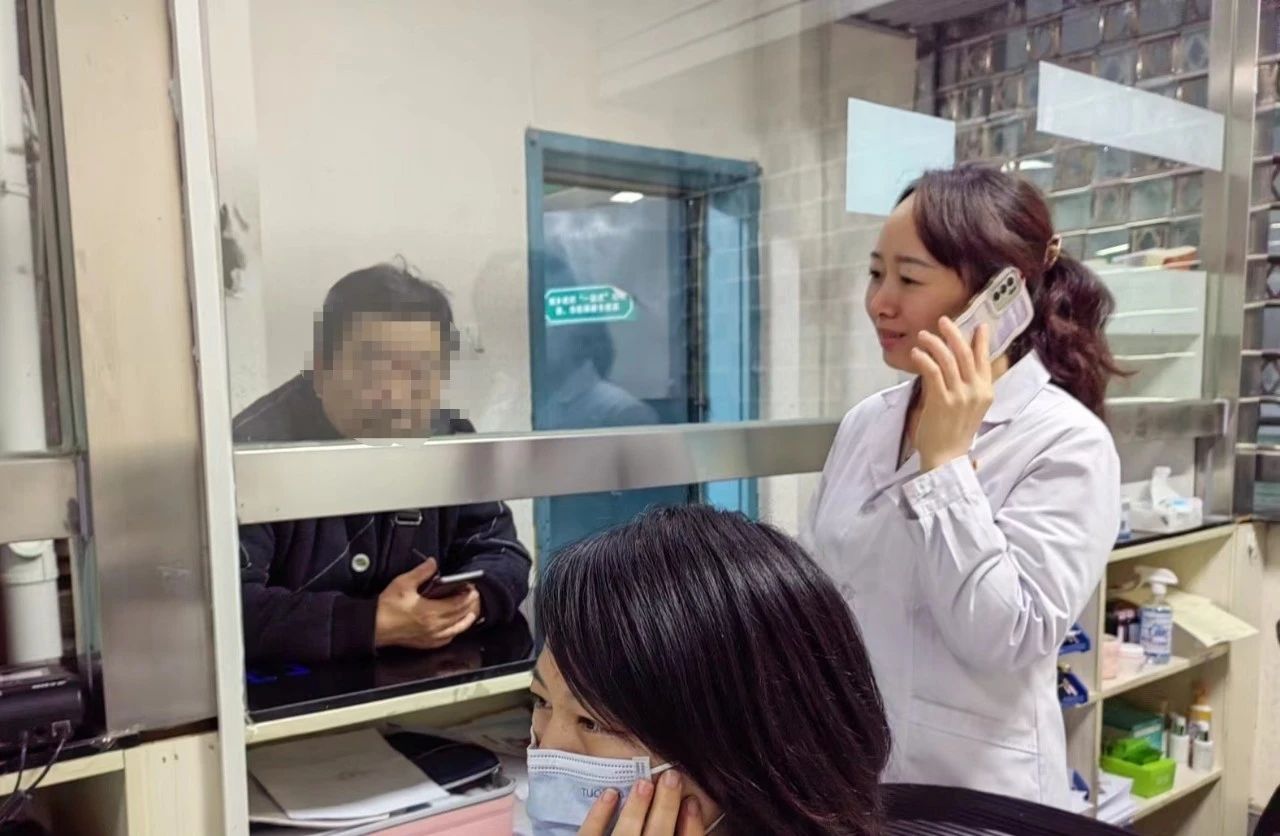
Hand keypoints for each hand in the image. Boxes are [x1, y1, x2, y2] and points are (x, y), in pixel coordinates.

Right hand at [374, 558, 480, 649]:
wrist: (374, 626)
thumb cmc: (386, 607)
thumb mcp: (403, 583)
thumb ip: (421, 572)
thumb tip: (433, 563)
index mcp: (431, 612)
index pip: (458, 604)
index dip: (468, 595)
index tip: (471, 588)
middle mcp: (434, 626)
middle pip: (460, 616)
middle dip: (470, 605)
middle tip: (474, 596)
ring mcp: (431, 637)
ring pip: (456, 630)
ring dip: (466, 620)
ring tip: (471, 612)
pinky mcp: (425, 643)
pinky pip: (446, 639)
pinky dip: (454, 632)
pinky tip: (454, 628)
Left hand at [578, 771, 705, 835]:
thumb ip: (677, 835)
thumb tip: (688, 813)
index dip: (693, 826)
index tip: (693, 801)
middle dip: (666, 807)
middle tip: (672, 777)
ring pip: (626, 835)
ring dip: (637, 808)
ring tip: (645, 782)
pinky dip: (599, 815)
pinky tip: (610, 793)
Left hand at [910, 318, 993, 473]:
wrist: (947, 458)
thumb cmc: (955, 432)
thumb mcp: (970, 407)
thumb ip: (969, 386)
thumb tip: (960, 364)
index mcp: (986, 392)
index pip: (985, 360)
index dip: (981, 341)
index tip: (979, 325)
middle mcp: (976, 391)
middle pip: (966, 353)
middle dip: (954, 334)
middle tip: (943, 320)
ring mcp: (960, 396)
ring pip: (948, 359)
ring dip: (934, 342)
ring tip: (923, 335)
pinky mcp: (942, 401)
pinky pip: (933, 372)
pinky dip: (924, 359)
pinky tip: (916, 353)